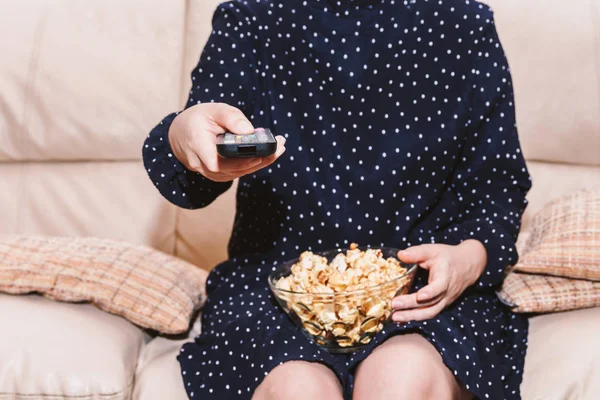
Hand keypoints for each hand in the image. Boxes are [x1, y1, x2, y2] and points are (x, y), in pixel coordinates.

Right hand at [168, 103, 285, 181]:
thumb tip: (249, 130)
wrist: (182, 136)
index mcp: (197, 144)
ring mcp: (211, 173)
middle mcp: (202, 164)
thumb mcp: (212, 110)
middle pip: (233, 169)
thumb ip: (230, 117)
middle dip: (259, 159)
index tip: (258, 153)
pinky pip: (239, 172)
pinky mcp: (220, 175)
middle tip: (280, 146)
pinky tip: (270, 153)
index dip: (237, 161)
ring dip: (262, 162)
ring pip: (239, 172)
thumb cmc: (198, 120)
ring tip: (280, 148)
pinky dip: (255, 163)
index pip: (215, 162)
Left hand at [391, 240, 486, 322]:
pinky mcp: (441, 305)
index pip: (439, 287)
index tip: (419, 296)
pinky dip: (416, 317)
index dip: (430, 292)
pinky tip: (401, 317)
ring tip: (395, 317)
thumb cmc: (448, 256)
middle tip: (394, 305)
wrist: (468, 265)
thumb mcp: (433, 250)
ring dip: (412, 316)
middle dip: (411, 306)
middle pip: (430, 303)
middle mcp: (446, 292)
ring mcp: (445, 301)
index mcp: (445, 277)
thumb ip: (417, 253)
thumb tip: (400, 255)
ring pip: (430, 312)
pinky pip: (429, 313)